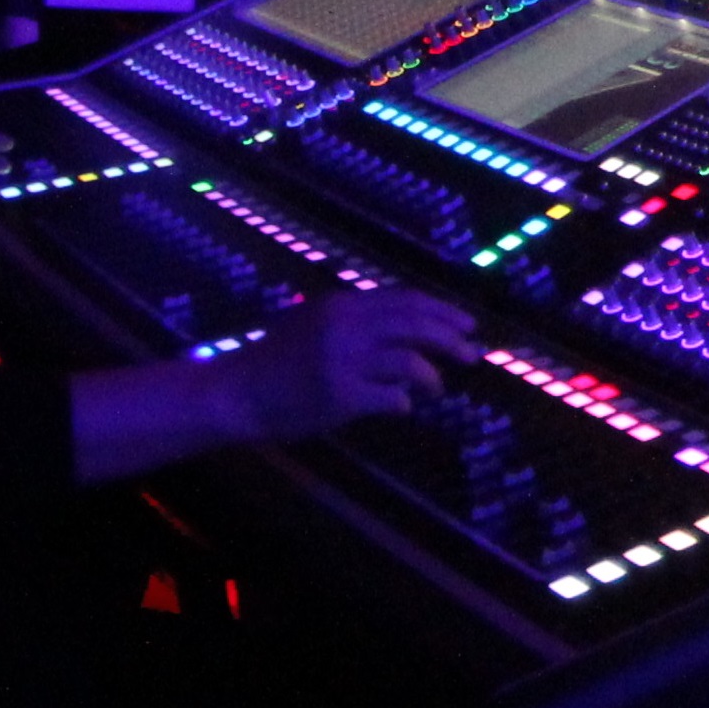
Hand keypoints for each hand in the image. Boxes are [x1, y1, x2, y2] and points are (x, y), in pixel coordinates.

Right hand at [238, 287, 481, 443]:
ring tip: (437, 388)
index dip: (442, 312)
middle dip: (451, 339)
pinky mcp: (339, 396)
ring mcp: (343, 362)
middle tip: (472, 355)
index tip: (467, 324)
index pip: (406, 301)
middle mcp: (346, 327)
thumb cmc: (278, 360)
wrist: (236, 392)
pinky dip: (404, 402)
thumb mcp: (316, 323)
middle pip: (416, 326)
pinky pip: (390, 398)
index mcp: (343, 305)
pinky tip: (404, 407)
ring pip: (409, 362)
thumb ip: (359, 321)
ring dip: (432, 377)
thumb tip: (413, 330)